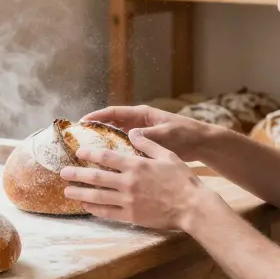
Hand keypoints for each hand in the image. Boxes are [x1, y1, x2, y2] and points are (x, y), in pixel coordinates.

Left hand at [59, 128, 219, 229]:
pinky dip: (95, 210)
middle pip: (96, 177)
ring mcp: (128, 201)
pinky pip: (108, 213)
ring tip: (67, 192)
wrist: (192, 206)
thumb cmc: (182, 179)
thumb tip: (132, 133)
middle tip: (63, 173)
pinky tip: (87, 207)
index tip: (79, 152)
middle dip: (77, 174)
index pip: (106, 157)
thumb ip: (148, 143)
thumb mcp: (167, 155)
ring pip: (98, 197)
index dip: (90, 154)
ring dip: (80, 194)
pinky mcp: (132, 216)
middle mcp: (128, 183)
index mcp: (136, 165)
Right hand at [80, 105, 216, 161]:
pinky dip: (116, 155)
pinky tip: (106, 166)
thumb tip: (131, 134)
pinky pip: (125, 149)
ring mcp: (141, 136)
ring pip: (117, 138)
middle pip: (111, 125)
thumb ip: (149, 134)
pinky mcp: (144, 147)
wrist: (201, 144)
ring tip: (87, 154)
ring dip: (104, 144)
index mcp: (142, 116)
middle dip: (95, 131)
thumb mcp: (167, 134)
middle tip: (79, 139)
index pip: (114, 113)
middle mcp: (138, 124)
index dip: (97, 116)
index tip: (82, 122)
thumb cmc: (185, 134)